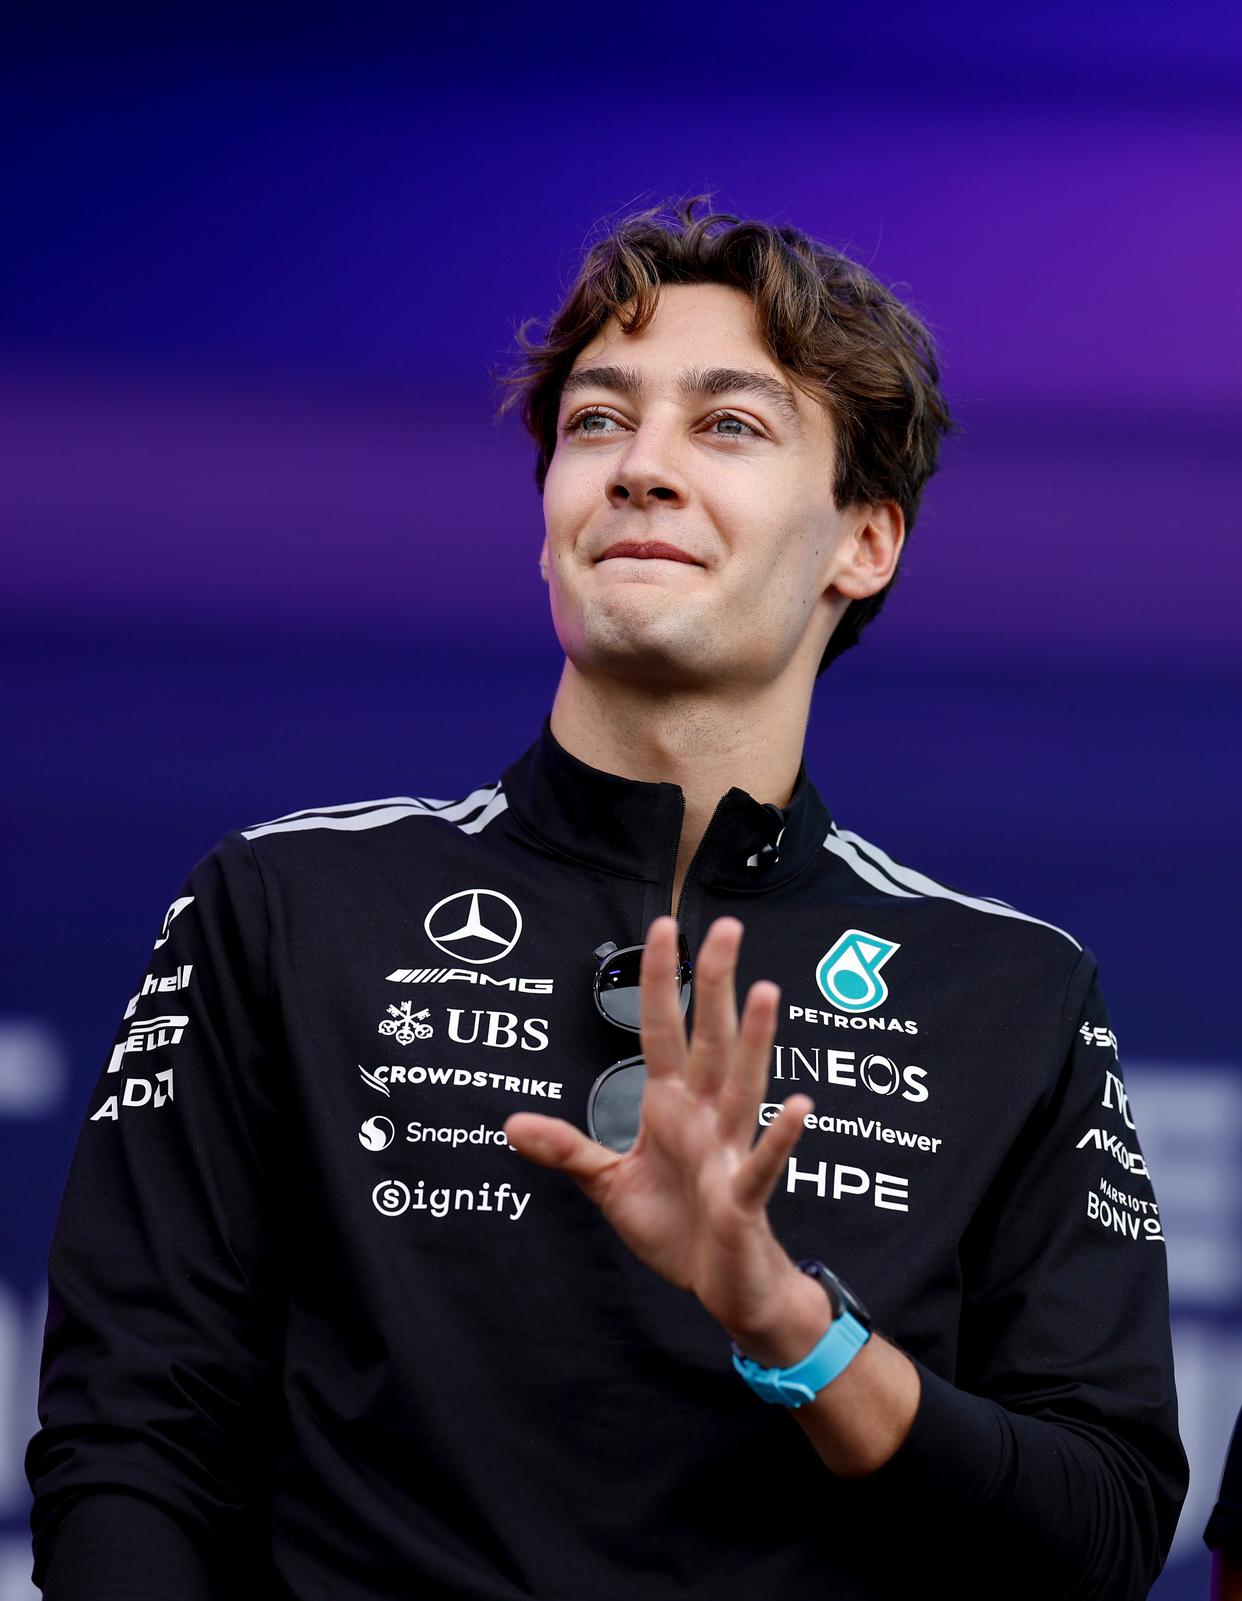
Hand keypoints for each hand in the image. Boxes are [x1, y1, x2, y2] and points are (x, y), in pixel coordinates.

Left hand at [503, 915, 815, 1341]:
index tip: (663, 929)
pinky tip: (799, 1104)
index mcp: (671, 1106)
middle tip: (726, 928)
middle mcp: (704, 1116)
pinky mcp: (743, 1197)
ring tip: (764, 992)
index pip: (663, 1030)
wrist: (722, 1286)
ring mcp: (727, 1152)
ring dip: (754, 1041)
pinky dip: (780, 1136)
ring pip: (742, 1085)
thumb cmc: (677, 1227)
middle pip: (708, 1039)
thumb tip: (510, 1123)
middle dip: (714, 984)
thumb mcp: (608, 1184)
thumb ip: (566, 1148)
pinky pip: (762, 1162)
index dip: (660, 981)